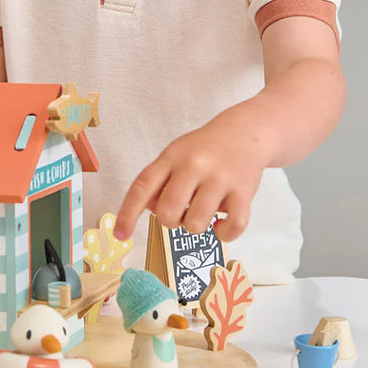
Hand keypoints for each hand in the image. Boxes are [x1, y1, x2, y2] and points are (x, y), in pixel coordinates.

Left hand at [113, 116, 267, 242]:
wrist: (246, 132)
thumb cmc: (205, 149)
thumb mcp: (176, 156)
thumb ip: (159, 182)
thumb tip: (149, 210)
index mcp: (171, 157)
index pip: (142, 186)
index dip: (127, 214)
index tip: (121, 235)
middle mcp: (193, 166)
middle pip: (167, 212)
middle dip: (170, 221)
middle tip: (182, 210)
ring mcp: (220, 178)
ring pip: (195, 224)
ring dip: (196, 226)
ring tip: (204, 210)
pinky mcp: (244, 191)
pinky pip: (231, 227)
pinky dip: (224, 233)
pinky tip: (222, 223)